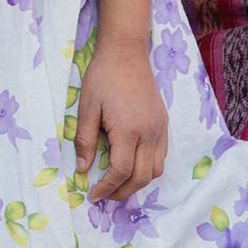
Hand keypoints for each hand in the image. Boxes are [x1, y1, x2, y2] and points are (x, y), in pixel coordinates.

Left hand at [75, 34, 168, 201]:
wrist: (126, 52)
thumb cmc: (102, 77)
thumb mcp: (87, 107)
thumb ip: (85, 140)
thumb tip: (83, 169)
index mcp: (128, 130)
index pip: (120, 171)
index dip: (106, 188)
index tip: (93, 195)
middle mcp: (149, 133)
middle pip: (141, 177)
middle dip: (122, 192)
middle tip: (105, 195)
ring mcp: (160, 129)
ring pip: (156, 170)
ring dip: (138, 183)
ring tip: (118, 184)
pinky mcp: (164, 123)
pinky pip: (161, 156)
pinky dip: (149, 168)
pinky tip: (133, 165)